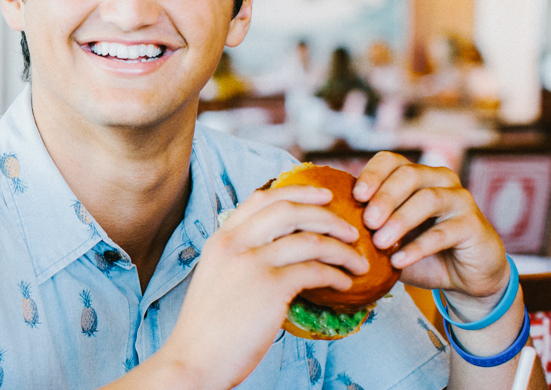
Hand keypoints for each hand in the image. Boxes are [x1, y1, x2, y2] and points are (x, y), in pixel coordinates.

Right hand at [157, 183, 366, 389]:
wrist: (193, 358)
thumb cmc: (207, 327)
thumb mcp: (217, 277)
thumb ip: (240, 257)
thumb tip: (277, 251)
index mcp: (221, 239)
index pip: (261, 198)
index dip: (297, 191)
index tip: (322, 195)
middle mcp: (235, 243)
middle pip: (290, 210)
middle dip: (327, 215)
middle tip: (350, 229)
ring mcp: (252, 263)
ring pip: (310, 239)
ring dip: (342, 249)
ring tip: (357, 261)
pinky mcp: (270, 288)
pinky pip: (315, 270)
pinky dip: (336, 274)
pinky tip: (344, 284)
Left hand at [353, 152, 510, 311]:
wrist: (464, 275)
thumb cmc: (419, 250)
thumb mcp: (388, 236)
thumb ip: (365, 226)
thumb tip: (326, 222)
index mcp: (415, 175)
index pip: (390, 161)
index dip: (372, 174)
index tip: (356, 195)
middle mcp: (439, 180)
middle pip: (408, 175)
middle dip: (384, 197)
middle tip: (367, 220)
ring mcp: (459, 200)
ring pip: (428, 198)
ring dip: (400, 220)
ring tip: (379, 242)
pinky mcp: (474, 225)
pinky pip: (444, 232)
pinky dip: (418, 246)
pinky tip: (399, 260)